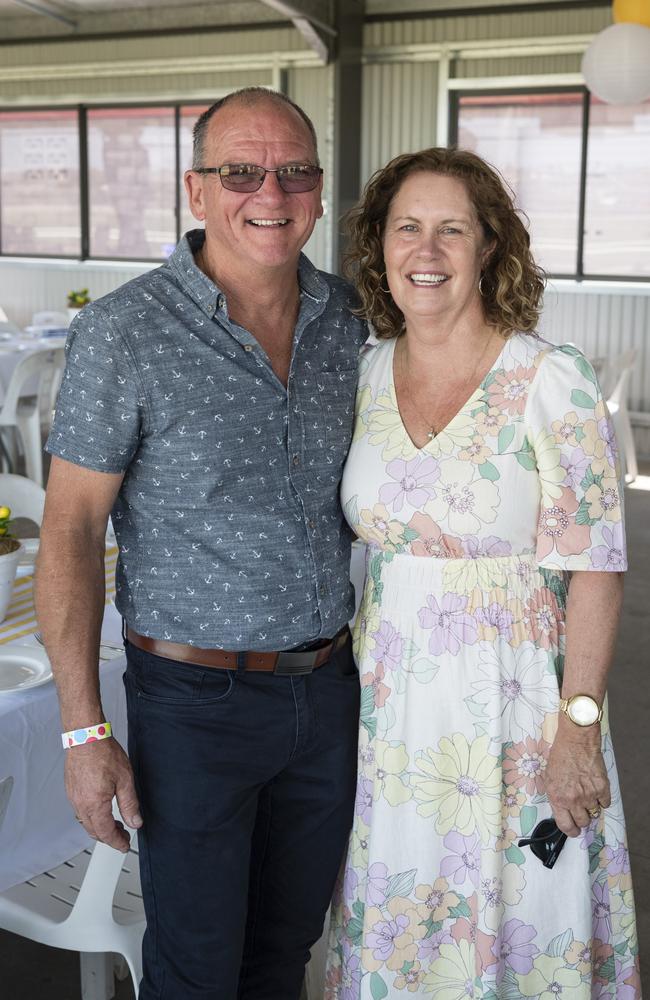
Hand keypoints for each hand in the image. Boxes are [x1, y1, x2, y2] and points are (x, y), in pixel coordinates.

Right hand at [64, 738, 141, 852]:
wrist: (85, 737)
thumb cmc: (103, 753)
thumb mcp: (125, 780)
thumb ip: (130, 804)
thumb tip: (135, 822)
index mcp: (95, 805)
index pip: (106, 833)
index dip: (117, 842)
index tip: (124, 846)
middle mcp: (81, 804)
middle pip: (94, 832)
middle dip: (109, 837)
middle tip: (123, 836)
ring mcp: (74, 798)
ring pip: (86, 822)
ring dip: (100, 827)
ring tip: (115, 823)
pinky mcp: (71, 790)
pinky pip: (80, 811)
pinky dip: (92, 816)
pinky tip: (101, 808)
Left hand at [544, 720, 609, 836]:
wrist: (575, 740)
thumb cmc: (560, 755)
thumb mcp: (549, 778)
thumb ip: (556, 796)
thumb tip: (562, 811)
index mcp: (558, 798)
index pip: (565, 825)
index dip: (570, 831)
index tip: (573, 830)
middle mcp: (574, 799)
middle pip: (583, 822)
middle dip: (581, 817)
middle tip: (581, 810)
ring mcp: (589, 794)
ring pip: (594, 813)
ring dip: (591, 807)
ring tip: (587, 795)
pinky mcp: (602, 788)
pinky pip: (606, 803)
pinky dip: (602, 799)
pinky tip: (596, 789)